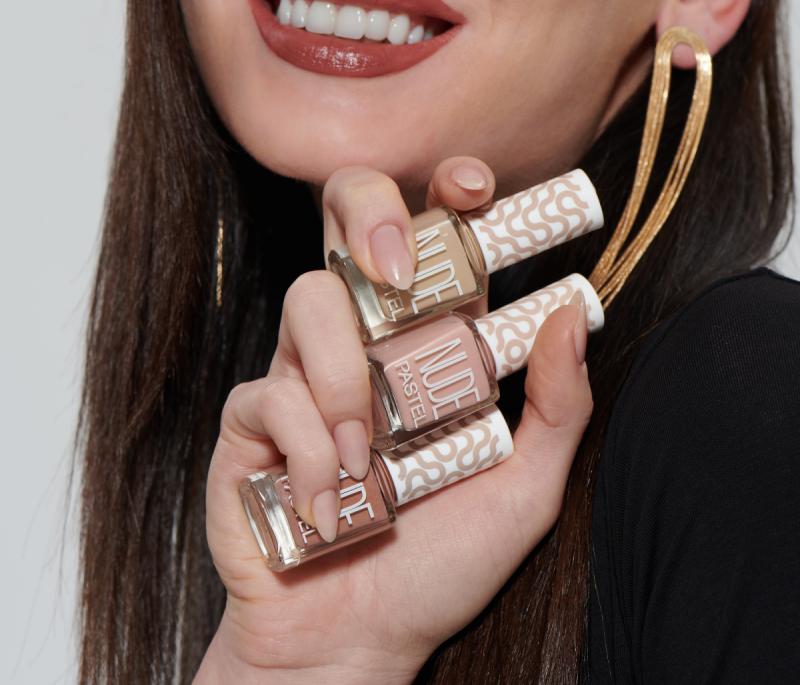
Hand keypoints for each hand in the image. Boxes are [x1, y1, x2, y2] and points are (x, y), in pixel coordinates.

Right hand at [197, 160, 591, 684]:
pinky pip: (269, 395)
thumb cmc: (439, 569)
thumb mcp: (525, 490)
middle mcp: (365, 340)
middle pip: (346, 219)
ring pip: (307, 299)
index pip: (433, 238)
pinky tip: (330, 505)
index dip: (446, 192)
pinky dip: (308, 450)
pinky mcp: (251, 420)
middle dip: (367, 213)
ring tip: (370, 456)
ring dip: (343, 375)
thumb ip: (559, 407)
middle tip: (395, 270)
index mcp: (429, 342)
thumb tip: (574, 313)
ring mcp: (304, 373)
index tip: (472, 188)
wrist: (352, 646)